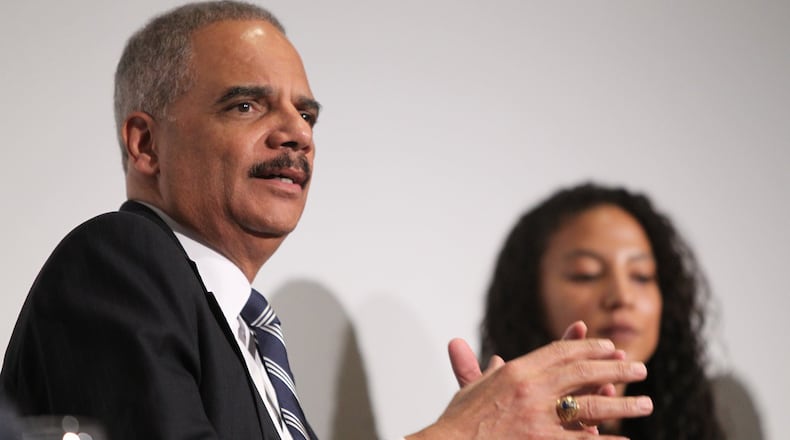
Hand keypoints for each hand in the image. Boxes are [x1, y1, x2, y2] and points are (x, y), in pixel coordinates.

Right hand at [407, 322, 651, 438]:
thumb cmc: (458, 423)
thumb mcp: (471, 392)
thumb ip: (485, 373)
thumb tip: (495, 360)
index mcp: (515, 372)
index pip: (559, 352)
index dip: (588, 347)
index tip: (609, 346)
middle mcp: (530, 390)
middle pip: (582, 372)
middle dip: (616, 368)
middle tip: (640, 368)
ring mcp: (538, 419)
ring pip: (590, 407)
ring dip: (622, 404)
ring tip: (645, 403)